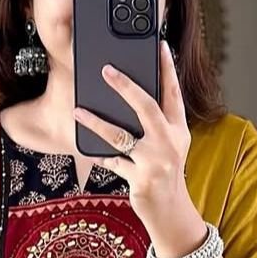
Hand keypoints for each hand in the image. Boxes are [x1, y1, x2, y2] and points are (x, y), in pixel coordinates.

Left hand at [72, 40, 192, 232]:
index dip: (168, 69)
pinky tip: (88, 149)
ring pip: (120, 135)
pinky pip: (113, 162)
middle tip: (106, 70)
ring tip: (78, 111)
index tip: (160, 46)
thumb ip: (158, 123)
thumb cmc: (165, 173)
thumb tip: (132, 96)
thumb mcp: (170, 146)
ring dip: (96, 122)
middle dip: (126, 86)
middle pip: (146, 107)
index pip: (173, 93)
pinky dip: (100, 155)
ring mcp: (155, 161)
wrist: (170, 211)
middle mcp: (169, 142)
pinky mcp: (141, 179)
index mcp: (178, 130)